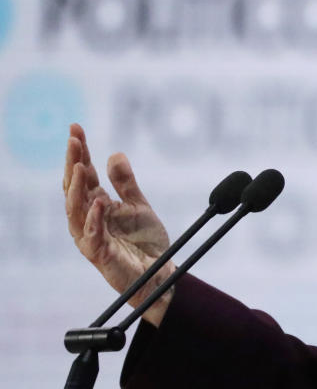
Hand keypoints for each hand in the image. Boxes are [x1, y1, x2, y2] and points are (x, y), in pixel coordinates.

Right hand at [63, 123, 174, 325]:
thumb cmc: (144, 241)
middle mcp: (88, 219)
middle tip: (73, 139)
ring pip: (75, 210)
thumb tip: (114, 153)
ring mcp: (91, 236)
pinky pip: (92, 235)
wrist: (160, 272)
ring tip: (80, 166)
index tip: (75, 128)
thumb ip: (126, 182)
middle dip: (72, 163)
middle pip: (74, 187)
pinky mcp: (99, 254)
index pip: (83, 174)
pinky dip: (94, 218)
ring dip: (77, 188)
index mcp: (96, 204)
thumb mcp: (139, 205)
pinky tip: (98, 201)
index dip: (78, 152)